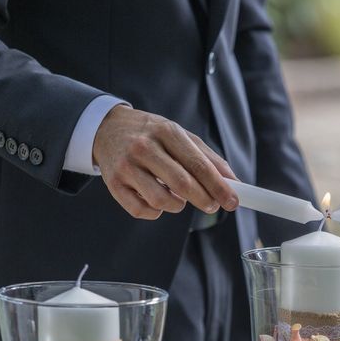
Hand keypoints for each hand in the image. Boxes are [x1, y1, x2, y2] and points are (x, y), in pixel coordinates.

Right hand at [93, 105, 238, 219]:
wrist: (107, 129)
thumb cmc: (151, 135)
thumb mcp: (180, 136)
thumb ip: (208, 158)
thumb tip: (233, 182)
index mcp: (166, 132)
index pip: (199, 165)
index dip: (219, 187)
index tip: (233, 201)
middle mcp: (144, 147)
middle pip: (182, 184)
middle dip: (204, 200)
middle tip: (212, 205)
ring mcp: (126, 166)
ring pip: (162, 201)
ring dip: (177, 205)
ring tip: (178, 196)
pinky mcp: (113, 184)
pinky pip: (141, 210)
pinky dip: (156, 211)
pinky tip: (158, 199)